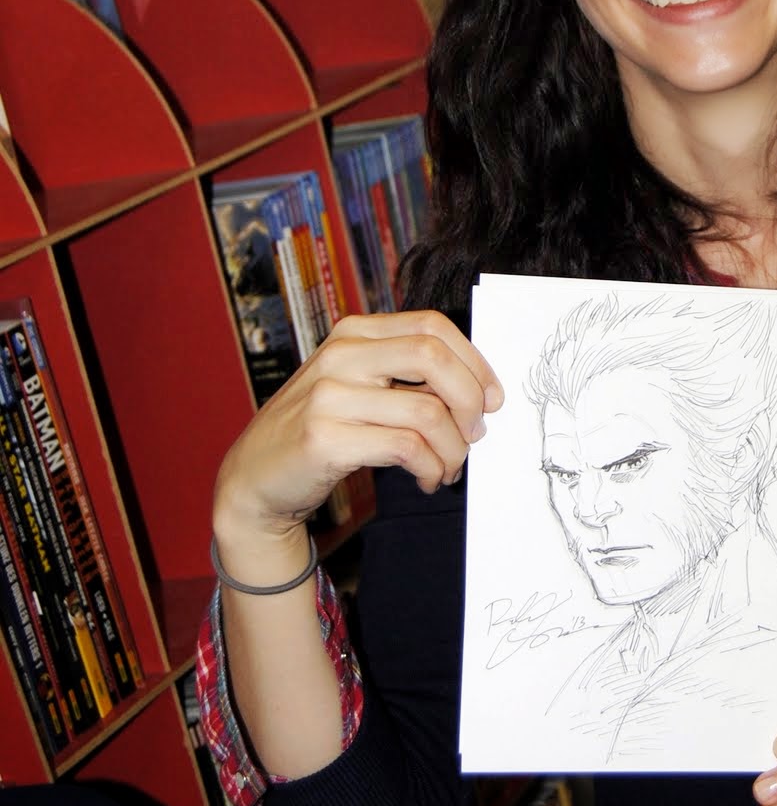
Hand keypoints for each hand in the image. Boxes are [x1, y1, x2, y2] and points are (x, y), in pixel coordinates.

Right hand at [213, 310, 501, 565]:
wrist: (255, 478)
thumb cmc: (320, 430)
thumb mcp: (359, 386)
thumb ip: (406, 377)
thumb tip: (478, 391)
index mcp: (354, 333)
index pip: (432, 327)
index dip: (474, 361)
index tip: (492, 398)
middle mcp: (340, 355)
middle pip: (433, 357)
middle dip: (470, 399)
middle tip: (476, 433)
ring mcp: (328, 396)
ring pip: (427, 412)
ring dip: (453, 450)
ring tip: (448, 468)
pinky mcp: (324, 439)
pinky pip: (405, 448)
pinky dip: (431, 469)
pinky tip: (428, 479)